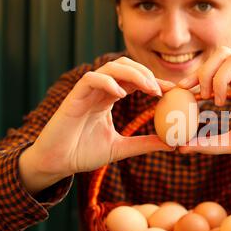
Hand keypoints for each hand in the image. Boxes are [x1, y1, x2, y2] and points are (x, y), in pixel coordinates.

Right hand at [28, 57, 175, 179]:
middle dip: (146, 73)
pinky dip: (107, 82)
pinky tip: (121, 94)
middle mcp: (99, 91)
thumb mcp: (121, 148)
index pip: (134, 80)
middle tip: (162, 90)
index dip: (154, 81)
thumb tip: (172, 144)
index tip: (172, 91)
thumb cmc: (84, 153)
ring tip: (149, 89)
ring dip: (133, 74)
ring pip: (110, 68)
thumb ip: (144, 143)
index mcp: (109, 98)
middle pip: (124, 66)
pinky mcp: (73, 98)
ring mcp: (86, 92)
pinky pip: (90, 79)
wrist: (57, 163)